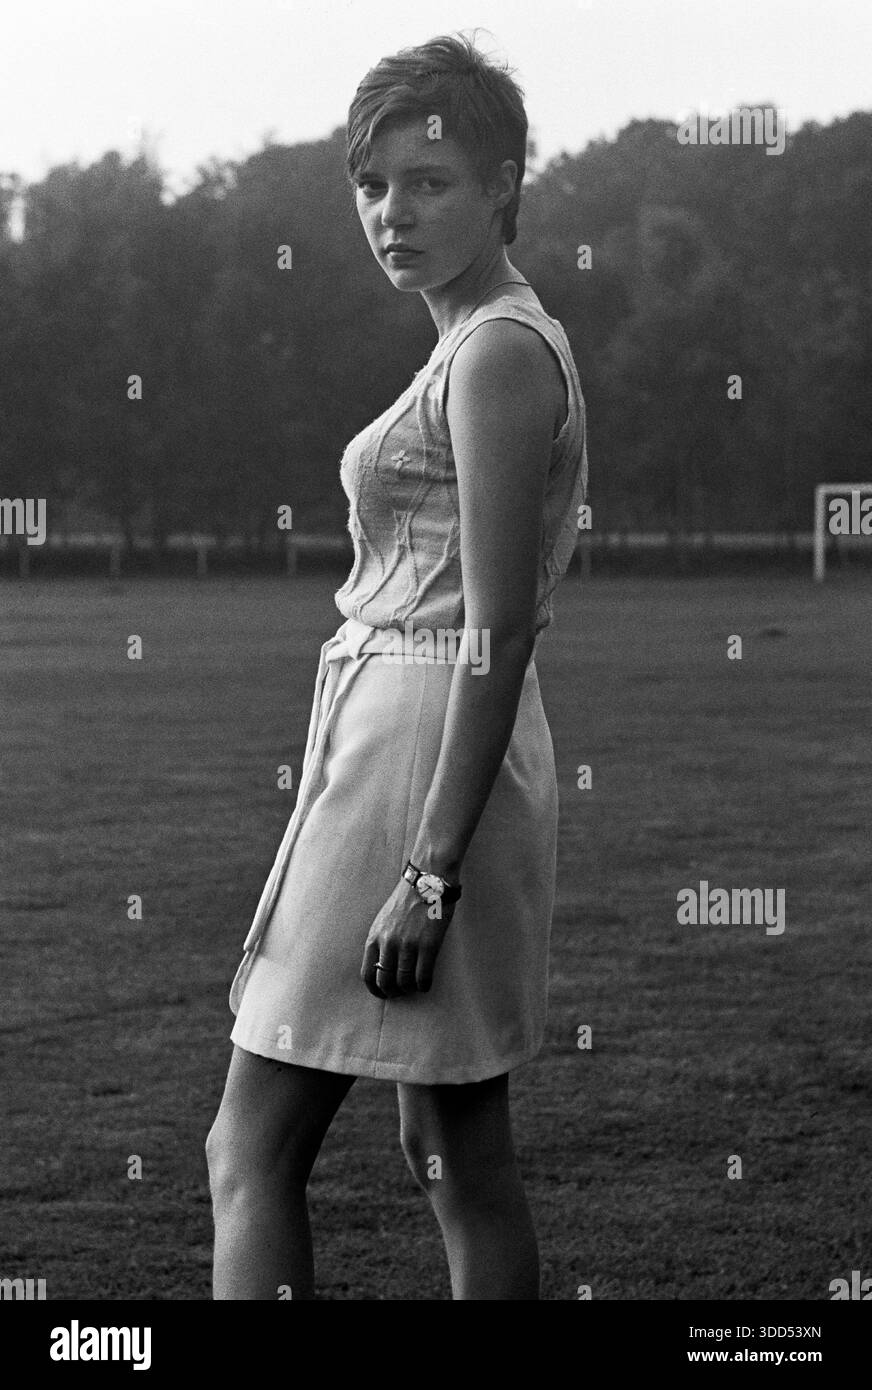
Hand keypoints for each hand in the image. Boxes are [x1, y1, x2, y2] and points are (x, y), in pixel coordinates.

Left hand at [360, 878, 456, 998]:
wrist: (428, 880)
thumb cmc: (407, 899)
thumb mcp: (383, 919)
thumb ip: (381, 940)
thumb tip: (383, 965)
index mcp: (374, 936)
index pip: (367, 974)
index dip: (375, 989)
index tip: (383, 994)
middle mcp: (388, 943)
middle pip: (386, 982)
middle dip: (393, 992)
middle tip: (401, 993)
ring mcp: (408, 945)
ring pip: (405, 982)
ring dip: (410, 989)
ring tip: (414, 986)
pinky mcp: (428, 945)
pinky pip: (423, 977)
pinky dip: (424, 985)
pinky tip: (426, 984)